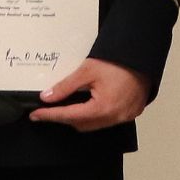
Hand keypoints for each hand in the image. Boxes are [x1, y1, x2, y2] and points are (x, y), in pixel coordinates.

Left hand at [29, 58, 150, 131]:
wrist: (143, 55)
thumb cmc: (118, 61)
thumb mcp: (88, 70)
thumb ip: (66, 86)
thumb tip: (47, 97)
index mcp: (103, 108)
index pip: (69, 116)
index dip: (51, 115)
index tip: (36, 115)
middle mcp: (114, 117)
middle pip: (82, 124)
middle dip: (64, 117)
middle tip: (49, 109)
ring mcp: (124, 117)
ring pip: (94, 125)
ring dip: (80, 118)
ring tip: (69, 106)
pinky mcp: (130, 113)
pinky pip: (107, 121)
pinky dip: (96, 116)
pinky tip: (90, 106)